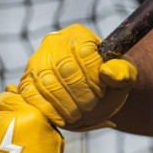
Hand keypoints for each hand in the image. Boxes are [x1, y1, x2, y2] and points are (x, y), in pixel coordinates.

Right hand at [18, 24, 136, 130]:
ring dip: (65, 103)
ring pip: (46, 82)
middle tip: (89, 106)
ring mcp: (37, 61)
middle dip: (80, 92)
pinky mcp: (27, 80)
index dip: (93, 76)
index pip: (84, 52)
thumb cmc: (110, 84)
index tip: (101, 92)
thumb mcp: (125, 77)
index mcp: (79, 35)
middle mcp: (54, 42)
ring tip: (78, 113)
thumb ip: (123, 72)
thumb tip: (108, 72)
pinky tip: (61, 118)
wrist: (94, 99)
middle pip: (64, 68)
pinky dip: (47, 109)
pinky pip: (30, 94)